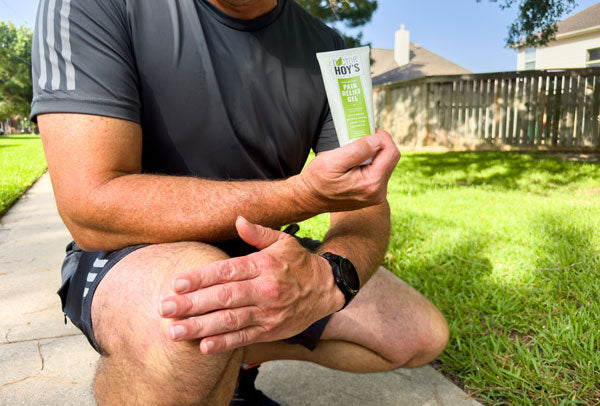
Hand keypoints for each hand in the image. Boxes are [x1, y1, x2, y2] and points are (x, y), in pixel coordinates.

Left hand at [158, 217, 343, 353]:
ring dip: (200, 327)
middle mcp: (264, 289)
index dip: (200, 278)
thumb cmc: (298, 262)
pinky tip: (203, 346)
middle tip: (164, 308)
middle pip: (223, 297)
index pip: (226, 271)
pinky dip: (224, 343)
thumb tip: (237, 219)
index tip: (176, 284)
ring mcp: (268, 312)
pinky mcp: (271, 330)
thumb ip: (257, 232)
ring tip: (174, 331)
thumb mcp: (282, 241)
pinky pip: (245, 338)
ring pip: (230, 321)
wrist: (327, 288)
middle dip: (192, 304)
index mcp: (263, 265)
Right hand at [296, 129, 399, 212]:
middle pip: (390, 158)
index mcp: (371, 183)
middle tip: (357, 141)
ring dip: (372, 155)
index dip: (382, 137)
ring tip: (352, 154)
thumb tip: (377, 139)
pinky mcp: (372, 194)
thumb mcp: (333, 161)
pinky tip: (354, 164)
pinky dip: (369, 164)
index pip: (391, 153)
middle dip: (376, 145)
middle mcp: (378, 192)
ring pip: (385, 164)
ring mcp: (376, 195)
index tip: (367, 131)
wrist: (309, 199)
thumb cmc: (317, 180)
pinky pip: (378, 172)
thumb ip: (358, 150)